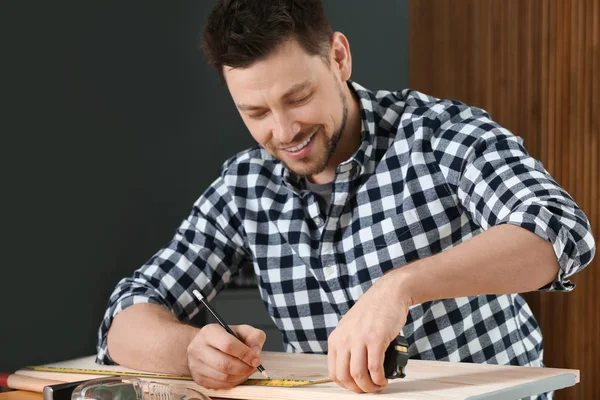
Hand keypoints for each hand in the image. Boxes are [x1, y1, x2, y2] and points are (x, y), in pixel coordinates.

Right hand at [187, 324, 265, 388]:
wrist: (206, 345)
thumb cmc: (226, 337)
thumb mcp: (242, 330)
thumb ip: (254, 337)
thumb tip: (256, 352)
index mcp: (210, 332)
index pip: (228, 345)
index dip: (245, 354)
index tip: (256, 359)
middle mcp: (198, 348)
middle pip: (224, 364)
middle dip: (244, 368)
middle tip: (253, 367)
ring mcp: (196, 364)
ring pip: (223, 377)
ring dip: (240, 376)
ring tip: (247, 370)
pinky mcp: (198, 378)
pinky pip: (219, 385)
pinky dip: (233, 383)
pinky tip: (238, 375)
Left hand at [327, 270, 411, 392]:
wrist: (389, 293)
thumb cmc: (373, 310)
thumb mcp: (351, 327)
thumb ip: (348, 345)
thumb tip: (353, 370)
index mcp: (336, 338)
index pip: (333, 372)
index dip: (346, 385)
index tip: (357, 387)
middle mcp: (344, 339)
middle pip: (344, 376)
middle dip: (357, 389)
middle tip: (369, 390)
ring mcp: (359, 338)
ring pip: (358, 375)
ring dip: (369, 387)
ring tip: (378, 386)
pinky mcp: (375, 338)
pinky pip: (374, 367)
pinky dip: (379, 378)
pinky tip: (384, 379)